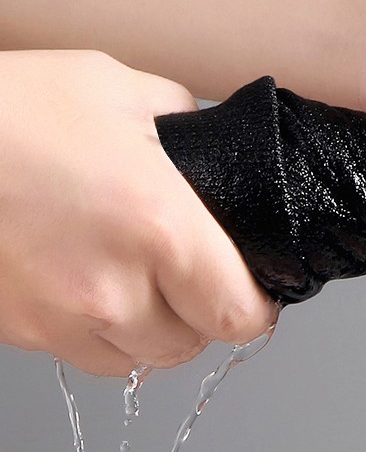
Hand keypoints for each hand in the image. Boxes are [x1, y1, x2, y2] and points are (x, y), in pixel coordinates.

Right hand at [0, 50, 277, 375]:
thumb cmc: (9, 109)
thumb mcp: (119, 91)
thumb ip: (183, 124)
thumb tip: (209, 151)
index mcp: (160, 227)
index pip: (239, 315)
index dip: (255, 308)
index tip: (254, 295)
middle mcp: (112, 287)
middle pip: (190, 345)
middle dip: (202, 316)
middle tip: (193, 281)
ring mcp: (60, 318)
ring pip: (138, 359)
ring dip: (151, 331)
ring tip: (138, 285)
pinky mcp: (20, 331)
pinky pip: (84, 355)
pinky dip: (100, 334)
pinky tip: (90, 290)